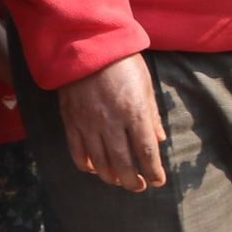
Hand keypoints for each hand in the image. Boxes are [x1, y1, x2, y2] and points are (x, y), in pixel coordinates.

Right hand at [57, 54, 165, 191]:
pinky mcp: (71, 121)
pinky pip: (78, 151)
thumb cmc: (122, 62)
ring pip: (100, 162)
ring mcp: (89, 123)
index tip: (157, 181)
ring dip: (112, 177)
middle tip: (139, 186)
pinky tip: (95, 169)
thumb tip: (159, 140)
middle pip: (123, 163)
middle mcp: (111, 122)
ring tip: (120, 182)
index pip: (146, 151)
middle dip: (133, 180)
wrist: (86, 45)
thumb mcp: (146, 85)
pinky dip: (87, 165)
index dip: (153, 171)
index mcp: (134, 112)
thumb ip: (152, 115)